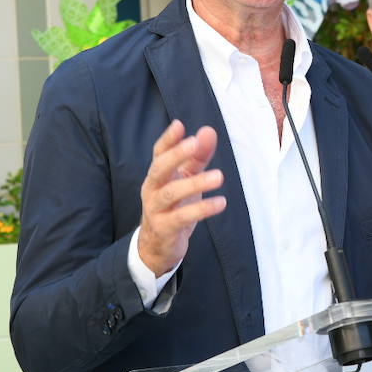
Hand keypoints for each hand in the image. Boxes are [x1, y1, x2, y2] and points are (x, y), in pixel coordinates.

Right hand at [137, 120, 226, 275]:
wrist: (156, 246)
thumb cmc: (174, 206)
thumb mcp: (187, 180)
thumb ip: (198, 157)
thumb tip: (208, 131)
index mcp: (157, 175)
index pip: (158, 153)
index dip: (168, 139)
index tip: (179, 125)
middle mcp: (152, 189)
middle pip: (159, 169)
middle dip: (176, 155)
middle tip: (195, 143)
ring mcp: (155, 209)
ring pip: (171, 193)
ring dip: (195, 183)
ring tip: (219, 176)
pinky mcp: (164, 228)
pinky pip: (182, 217)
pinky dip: (201, 209)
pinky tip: (220, 202)